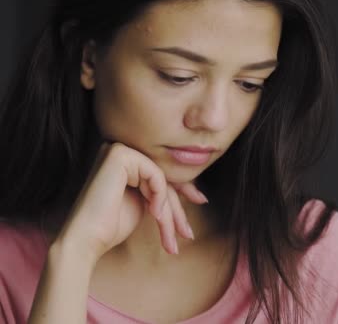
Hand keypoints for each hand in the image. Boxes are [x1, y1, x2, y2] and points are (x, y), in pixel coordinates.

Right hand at [54, 141, 206, 261]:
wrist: (87, 238)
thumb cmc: (111, 225)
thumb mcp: (144, 203)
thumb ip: (160, 191)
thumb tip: (194, 190)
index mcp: (123, 161)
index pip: (159, 173)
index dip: (182, 188)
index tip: (200, 200)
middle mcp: (119, 150)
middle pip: (162, 177)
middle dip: (177, 208)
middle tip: (187, 233)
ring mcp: (117, 149)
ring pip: (161, 178)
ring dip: (168, 209)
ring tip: (169, 235)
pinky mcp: (119, 154)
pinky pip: (155, 174)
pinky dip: (158, 195)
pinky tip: (153, 213)